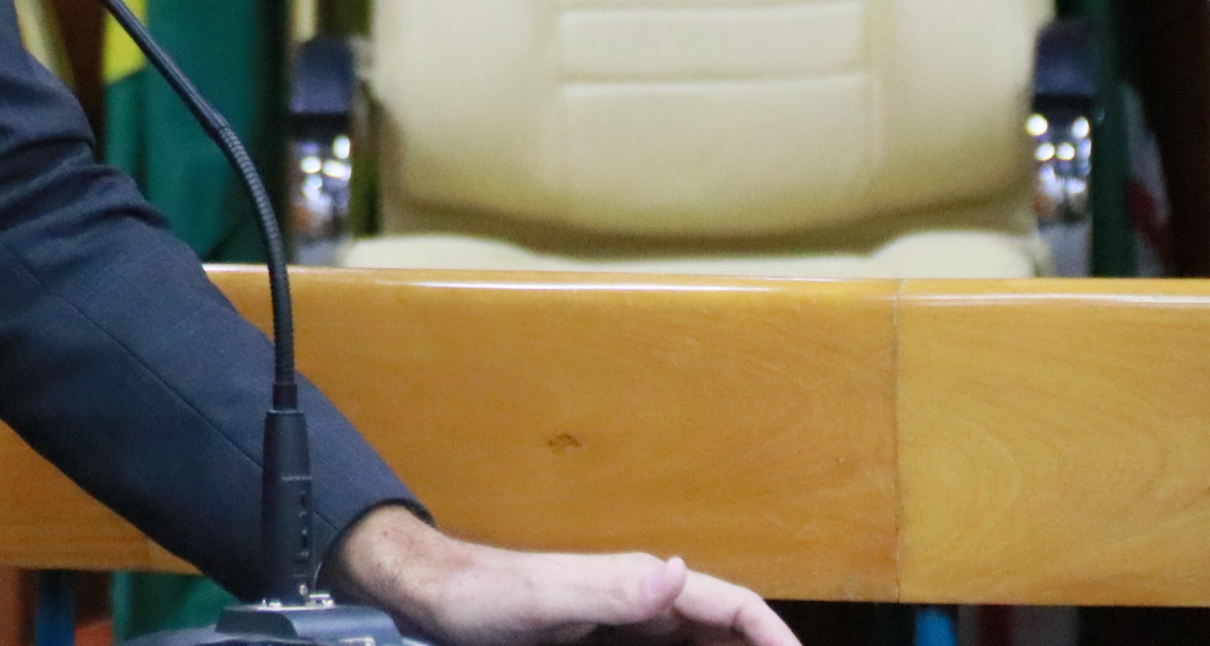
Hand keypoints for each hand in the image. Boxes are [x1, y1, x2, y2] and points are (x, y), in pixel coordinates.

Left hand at [334, 506, 797, 645]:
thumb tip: (675, 572)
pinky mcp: (605, 641)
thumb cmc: (483, 595)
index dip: (773, 634)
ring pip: (699, 643)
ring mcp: (626, 622)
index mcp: (639, 583)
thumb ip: (609, 590)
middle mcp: (643, 598)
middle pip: (724, 628)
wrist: (436, 596)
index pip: (729, 604)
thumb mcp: (544, 600)